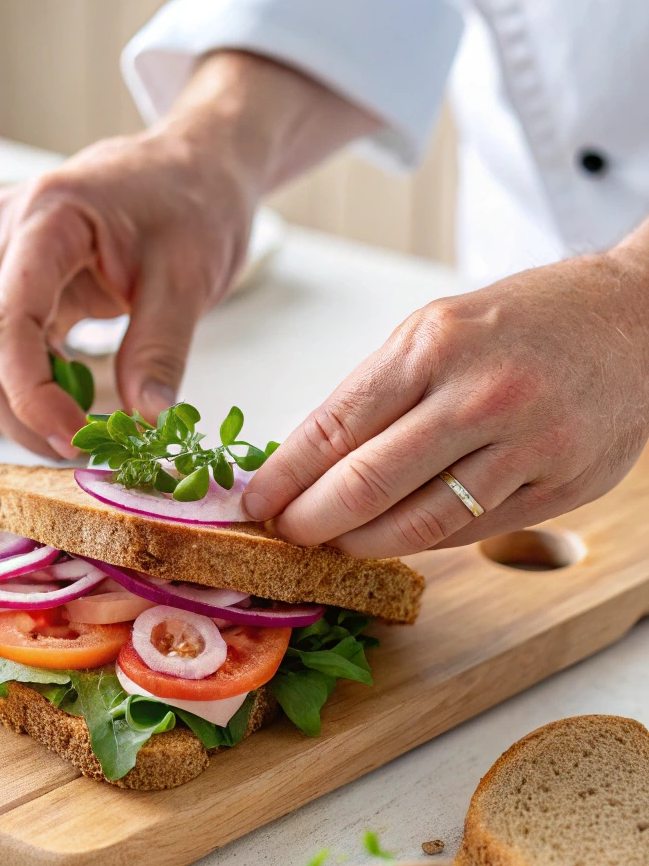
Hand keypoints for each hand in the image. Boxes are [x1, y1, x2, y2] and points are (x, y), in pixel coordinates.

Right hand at [0, 51, 378, 458]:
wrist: (197, 163)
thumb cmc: (196, 201)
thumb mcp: (190, 278)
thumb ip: (161, 352)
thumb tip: (146, 426)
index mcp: (49, 215)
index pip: (6, 321)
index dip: (29, 393)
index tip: (75, 438)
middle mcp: (12, 229)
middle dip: (15, 409)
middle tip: (71, 454)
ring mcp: (11, 252)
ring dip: (18, 401)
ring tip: (73, 438)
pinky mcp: (24, 276)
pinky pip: (10, 340)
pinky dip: (33, 381)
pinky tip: (70, 406)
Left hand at [242, 248, 648, 556]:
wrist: (635, 320)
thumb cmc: (521, 323)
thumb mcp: (436, 331)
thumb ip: (376, 394)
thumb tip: (307, 460)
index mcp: (434, 346)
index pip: (334, 426)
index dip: (284, 475)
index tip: (254, 501)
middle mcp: (480, 395)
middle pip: (367, 483)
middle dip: (310, 520)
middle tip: (283, 534)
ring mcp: (526, 445)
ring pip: (419, 522)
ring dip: (360, 544)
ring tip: (330, 545)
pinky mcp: (559, 486)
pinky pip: (470, 530)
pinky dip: (420, 542)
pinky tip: (391, 540)